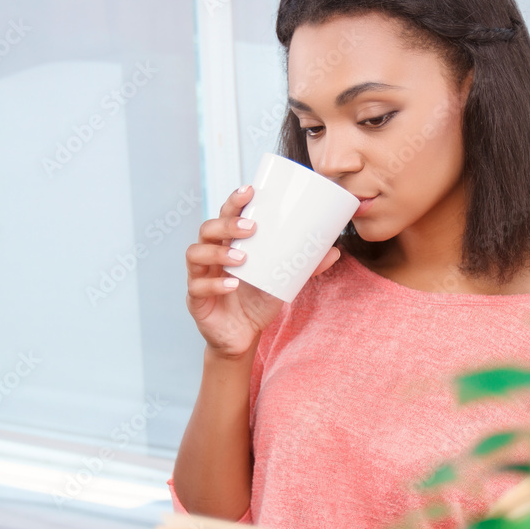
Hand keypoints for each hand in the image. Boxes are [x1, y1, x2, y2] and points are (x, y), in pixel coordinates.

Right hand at [185, 185, 341, 357]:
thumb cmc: (258, 302)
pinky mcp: (196, 300)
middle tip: (252, 227)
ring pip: (195, 253)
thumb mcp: (283, 282)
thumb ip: (305, 267)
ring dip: (219, 252)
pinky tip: (232, 284)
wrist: (244, 338)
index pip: (225, 215)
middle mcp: (211, 256)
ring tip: (243, 258)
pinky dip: (215, 283)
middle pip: (207, 229)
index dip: (234, 201)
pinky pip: (198, 287)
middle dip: (227, 224)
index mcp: (229, 245)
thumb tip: (334, 251)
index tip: (250, 190)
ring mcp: (199, 277)